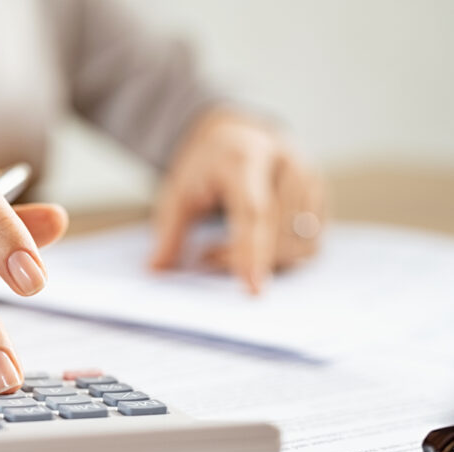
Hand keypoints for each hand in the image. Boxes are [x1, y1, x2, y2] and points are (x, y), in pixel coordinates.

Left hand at [149, 110, 323, 292]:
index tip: (252, 288)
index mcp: (246, 156)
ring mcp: (311, 178)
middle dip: (246, 258)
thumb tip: (155, 269)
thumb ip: (167, 232)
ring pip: (301, 243)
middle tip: (206, 258)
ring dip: (266, 261)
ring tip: (224, 250)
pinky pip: (311, 244)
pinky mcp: (322, 197)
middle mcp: (287, 163)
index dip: (253, 251)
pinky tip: (255, 247)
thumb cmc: (205, 169)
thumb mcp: (176, 193)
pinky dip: (283, 257)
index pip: (255, 211)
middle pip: (280, 231)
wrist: (236, 138)